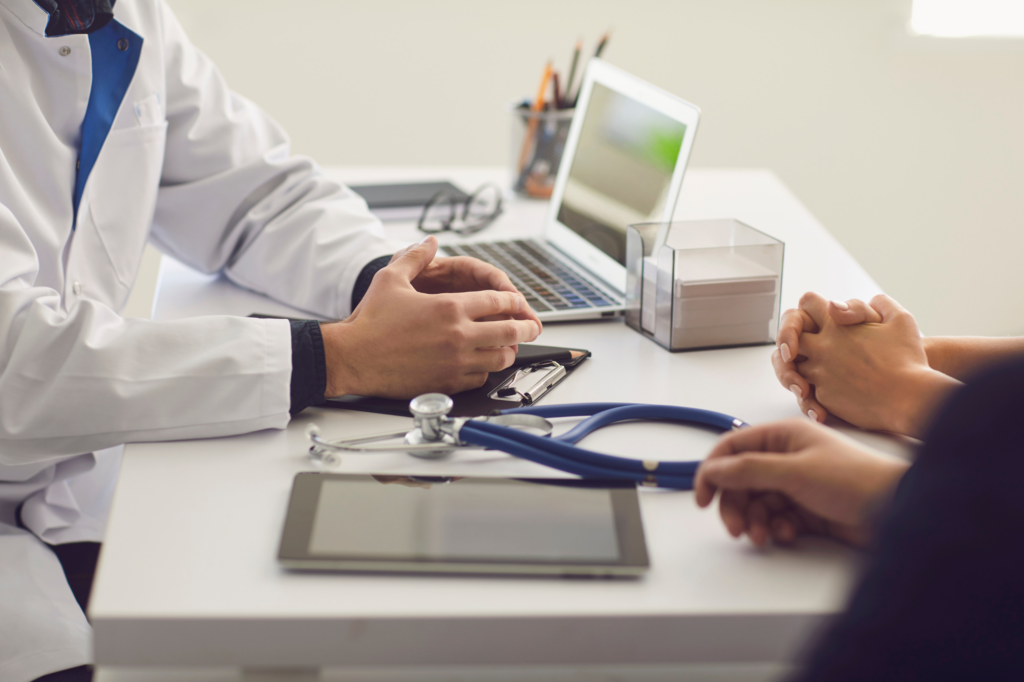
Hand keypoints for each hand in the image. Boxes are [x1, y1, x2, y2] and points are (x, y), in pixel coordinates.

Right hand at [322, 237, 541, 398]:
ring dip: (508, 351)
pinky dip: (485, 370)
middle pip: (509, 332)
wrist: (352, 357)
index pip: (499, 302)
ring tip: (509, 347)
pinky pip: (480, 378)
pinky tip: (481, 364)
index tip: (519, 304)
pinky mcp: (448, 383)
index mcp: (450, 308)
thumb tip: (430, 242)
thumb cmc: (369, 322)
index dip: (514, 302)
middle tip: (531, 328)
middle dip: (525, 328)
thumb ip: (416, 257)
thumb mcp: (391, 278)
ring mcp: (456, 362)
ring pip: (500, 359)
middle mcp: (459, 336)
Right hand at [695, 419, 907, 547]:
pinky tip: (788, 533)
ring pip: (757, 503)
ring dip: (754, 521)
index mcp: (783, 436)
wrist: (899, 509)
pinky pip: (775, 519)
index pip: (732, 450)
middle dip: (735, 505)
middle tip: (735, 526)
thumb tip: (713, 469)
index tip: (702, 497)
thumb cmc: (856, 480)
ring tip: (763, 535)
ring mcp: (797, 483)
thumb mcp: (794, 472)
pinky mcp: (807, 509)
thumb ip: (748, 470)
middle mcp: (787, 457)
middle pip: (741, 481)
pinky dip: (775, 528)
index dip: (713, 472)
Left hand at [795, 293, 960, 436]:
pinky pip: (804, 392)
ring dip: (799, 365)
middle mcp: (822, 347)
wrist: (909, 398)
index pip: (807, 303)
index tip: (817, 315)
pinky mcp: (823, 396)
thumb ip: (880, 304)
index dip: (811, 306)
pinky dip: (809, 393)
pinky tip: (825, 392)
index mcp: (837, 325)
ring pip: (793, 365)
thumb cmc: (907, 360)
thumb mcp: (901, 320)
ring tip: (815, 369)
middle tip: (802, 343)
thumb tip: (869, 300)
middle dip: (793, 336)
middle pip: (789, 334)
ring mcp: (819, 373)